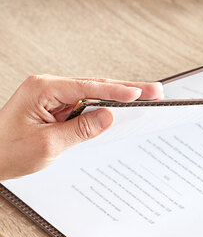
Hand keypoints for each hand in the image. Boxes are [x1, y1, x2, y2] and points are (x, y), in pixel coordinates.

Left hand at [0, 75, 162, 179]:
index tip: (139, 93)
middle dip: (126, 89)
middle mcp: (47, 87)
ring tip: (144, 97)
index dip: (116, 91)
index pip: (88, 87)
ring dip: (117, 97)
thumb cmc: (7, 151)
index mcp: (42, 89)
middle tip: (154, 91)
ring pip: (92, 94)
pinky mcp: (55, 107)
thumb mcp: (48, 144)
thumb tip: (108, 116)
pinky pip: (84, 104)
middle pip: (95, 85)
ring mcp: (51, 97)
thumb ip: (81, 129)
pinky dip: (103, 107)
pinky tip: (121, 107)